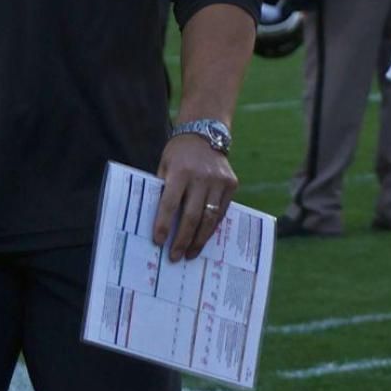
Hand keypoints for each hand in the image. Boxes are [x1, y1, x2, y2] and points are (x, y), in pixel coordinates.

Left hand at [153, 133, 237, 261]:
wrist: (204, 134)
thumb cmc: (177, 154)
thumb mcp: (164, 167)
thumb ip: (163, 190)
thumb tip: (160, 223)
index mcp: (180, 172)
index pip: (170, 203)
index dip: (163, 224)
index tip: (158, 242)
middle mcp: (202, 177)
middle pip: (191, 215)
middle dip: (183, 239)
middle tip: (175, 256)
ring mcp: (219, 181)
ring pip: (210, 217)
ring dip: (199, 238)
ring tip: (191, 253)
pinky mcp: (231, 184)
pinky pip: (221, 210)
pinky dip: (212, 226)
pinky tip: (204, 237)